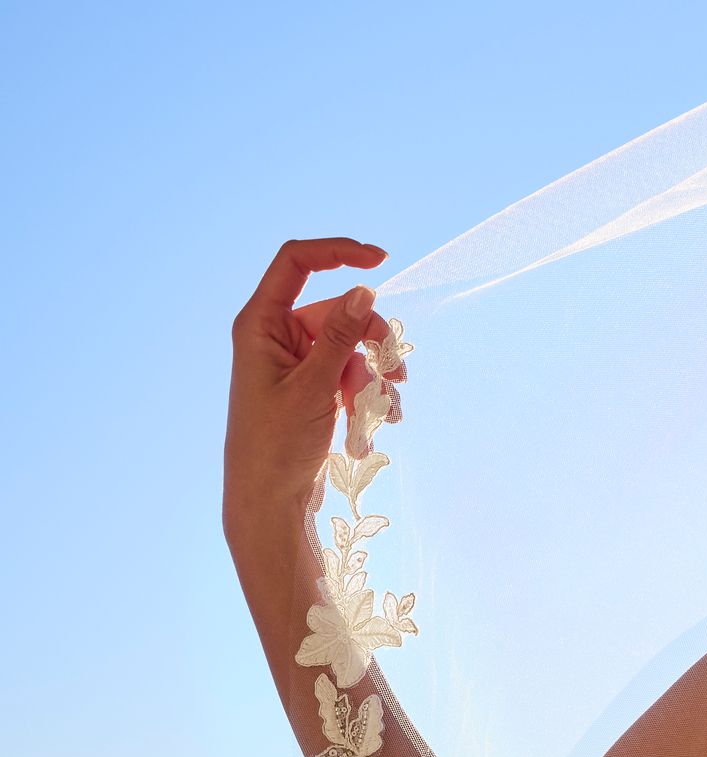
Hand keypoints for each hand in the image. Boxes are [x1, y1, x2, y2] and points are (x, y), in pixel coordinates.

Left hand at [224, 236, 400, 540]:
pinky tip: (380, 422)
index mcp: (260, 325)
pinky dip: (367, 393)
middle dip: (371, 340)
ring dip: (374, 374)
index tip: (381, 259)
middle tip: (396, 371)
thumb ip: (340, 336)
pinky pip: (349, 374)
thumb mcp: (314, 387)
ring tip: (389, 410)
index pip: (297, 262)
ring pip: (350, 346)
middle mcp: (275, 337)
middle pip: (337, 312)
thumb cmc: (276, 445)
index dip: (338, 253)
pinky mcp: (311, 388)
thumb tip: (364, 291)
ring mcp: (295, 363)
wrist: (267, 503)